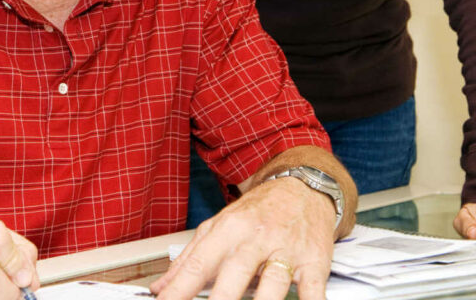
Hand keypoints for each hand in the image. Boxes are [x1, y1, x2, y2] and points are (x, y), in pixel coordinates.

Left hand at [150, 177, 336, 299]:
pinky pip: (315, 288)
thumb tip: (160, 287)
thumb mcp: (219, 226)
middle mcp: (257, 238)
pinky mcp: (315, 262)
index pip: (199, 264)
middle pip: (235, 271)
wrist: (303, 186)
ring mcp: (287, 250)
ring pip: (274, 281)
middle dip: (221, 299)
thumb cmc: (258, 211)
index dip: (179, 289)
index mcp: (229, 229)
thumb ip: (189, 259)